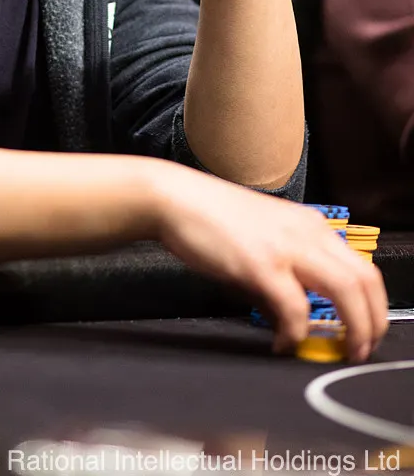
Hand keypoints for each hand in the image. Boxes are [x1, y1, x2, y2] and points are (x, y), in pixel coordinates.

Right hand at [149, 162, 386, 361]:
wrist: (176, 198)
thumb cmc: (213, 217)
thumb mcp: (263, 236)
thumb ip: (285, 271)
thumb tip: (293, 316)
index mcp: (310, 225)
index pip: (363, 268)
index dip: (373, 306)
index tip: (365, 331)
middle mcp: (307, 232)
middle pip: (365, 281)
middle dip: (372, 323)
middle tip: (360, 350)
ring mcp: (286, 247)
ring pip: (346, 291)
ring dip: (352, 329)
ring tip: (341, 352)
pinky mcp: (261, 264)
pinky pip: (295, 308)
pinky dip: (296, 333)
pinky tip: (283, 343)